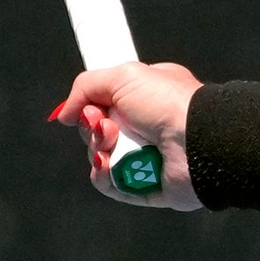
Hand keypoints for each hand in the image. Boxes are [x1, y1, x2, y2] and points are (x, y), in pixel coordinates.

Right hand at [50, 61, 203, 209]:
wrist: (195, 140)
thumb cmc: (169, 102)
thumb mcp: (125, 76)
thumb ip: (86, 86)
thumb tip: (64, 113)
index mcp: (147, 95)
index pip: (106, 101)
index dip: (91, 105)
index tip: (90, 105)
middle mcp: (146, 124)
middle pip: (97, 129)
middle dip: (93, 127)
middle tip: (107, 123)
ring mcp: (144, 154)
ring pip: (99, 156)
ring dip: (99, 149)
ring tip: (116, 141)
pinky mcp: (143, 184)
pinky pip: (108, 182)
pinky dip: (105, 174)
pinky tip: (110, 165)